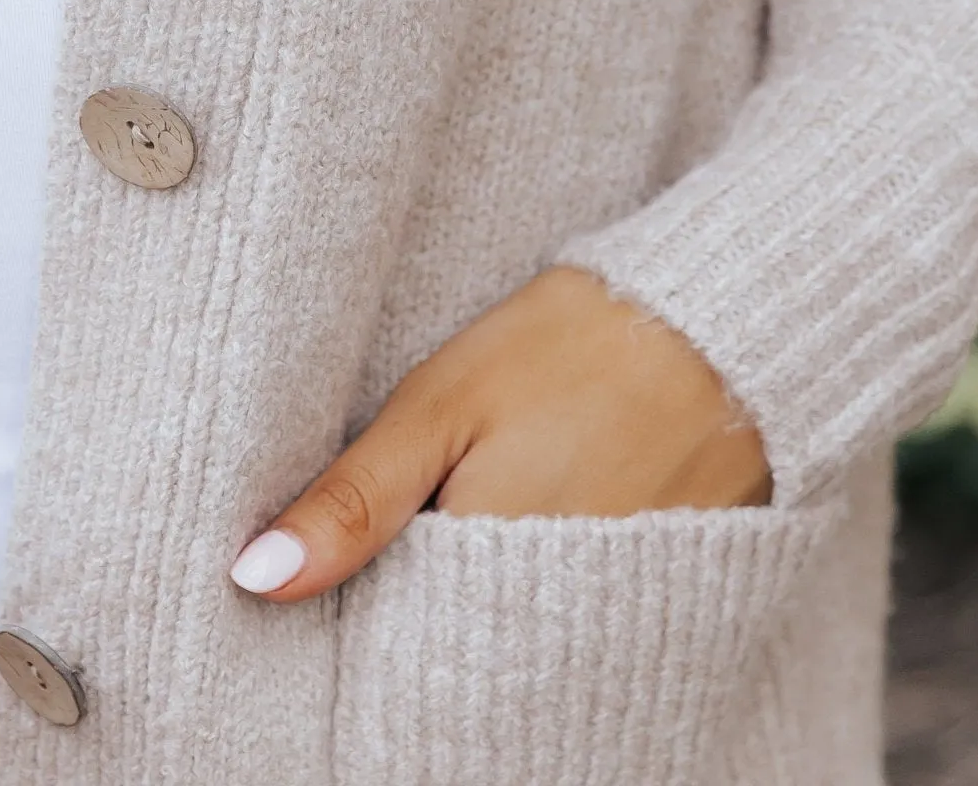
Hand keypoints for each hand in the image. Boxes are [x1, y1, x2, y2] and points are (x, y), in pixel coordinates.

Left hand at [229, 264, 771, 600]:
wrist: (721, 320)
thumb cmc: (572, 346)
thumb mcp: (443, 401)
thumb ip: (354, 498)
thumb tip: (255, 579)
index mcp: (487, 573)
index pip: (396, 649)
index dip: (365, 614)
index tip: (354, 571)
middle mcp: (555, 620)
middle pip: (458, 657)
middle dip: (422, 618)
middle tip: (429, 531)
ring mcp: (615, 615)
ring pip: (519, 647)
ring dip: (484, 609)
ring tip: (486, 526)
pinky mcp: (661, 600)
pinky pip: (583, 632)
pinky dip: (549, 603)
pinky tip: (544, 537)